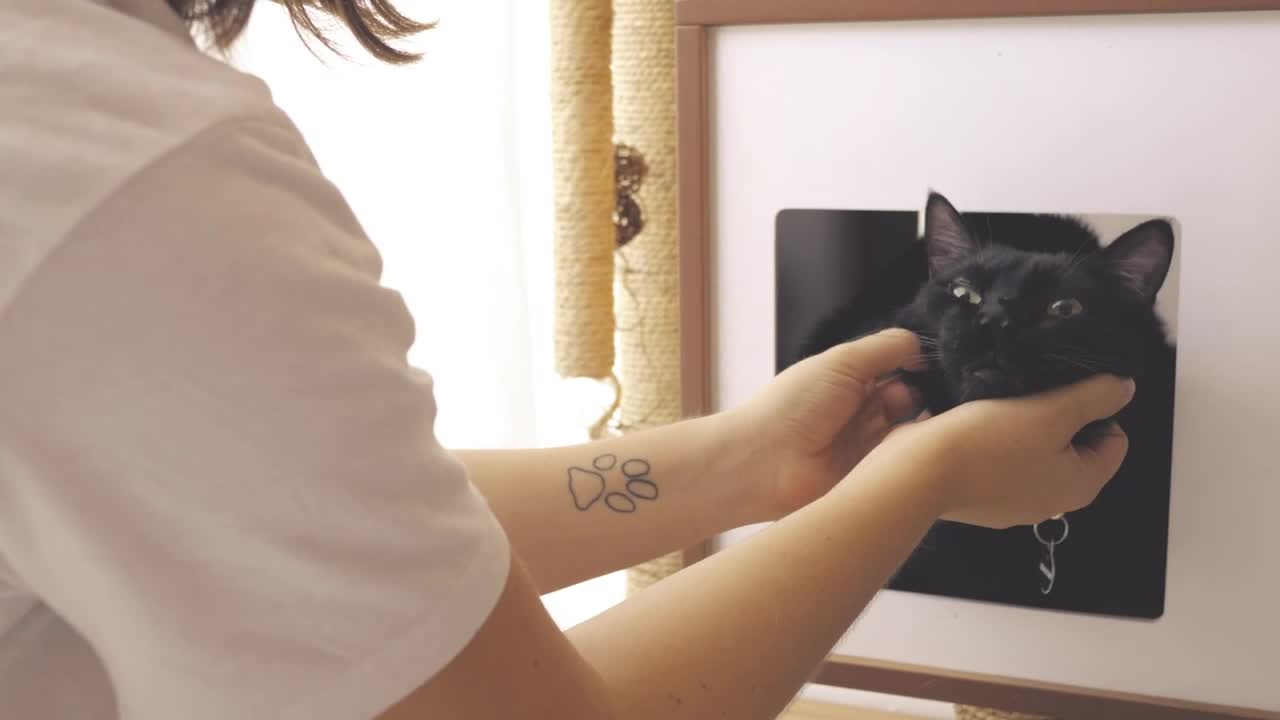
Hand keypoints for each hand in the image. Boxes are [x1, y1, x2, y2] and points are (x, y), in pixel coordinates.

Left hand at [727, 329, 926, 520]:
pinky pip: (906, 459)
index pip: (897, 364)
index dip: (918, 362)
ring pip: (913, 426)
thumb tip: (922, 346)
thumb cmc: (791, 407)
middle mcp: (860, 408)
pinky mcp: (873, 473)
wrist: (763, 464)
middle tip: (924, 394)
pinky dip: (915, 451)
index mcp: (849, 377)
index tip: (939, 363)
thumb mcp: (841, 362)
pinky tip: (918, 444)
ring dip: (922, 422)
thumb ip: (885, 348)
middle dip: (925, 392)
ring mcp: (867, 441)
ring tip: (920, 419)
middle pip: (911, 394)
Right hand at [867, 373, 1135, 528]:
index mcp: (1081, 485)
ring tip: (1000, 406)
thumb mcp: (1051, 411)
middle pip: (1073, 447)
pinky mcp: (981, 499)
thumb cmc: (989, 442)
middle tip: (1029, 396)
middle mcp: (1054, 502)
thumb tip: (1124, 389)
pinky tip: (975, 428)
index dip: (1093, 410)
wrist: (919, 472)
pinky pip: (1002, 463)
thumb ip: (1095, 397)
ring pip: (1035, 453)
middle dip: (1056, 419)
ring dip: (1023, 429)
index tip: (1058, 393)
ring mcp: (1014, 504)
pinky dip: (995, 445)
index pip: (1114, 440)